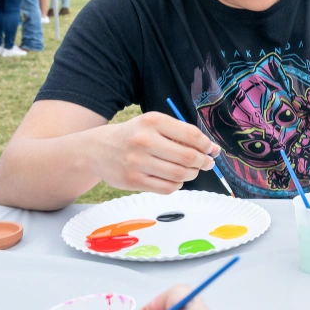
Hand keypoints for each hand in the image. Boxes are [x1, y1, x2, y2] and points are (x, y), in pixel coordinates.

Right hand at [91, 112, 220, 194]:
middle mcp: (144, 141)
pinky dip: (178, 184)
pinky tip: (176, 179)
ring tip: (192, 171)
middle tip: (207, 163)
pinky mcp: (132, 181)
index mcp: (153, 121)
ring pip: (179, 174)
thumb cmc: (134, 135)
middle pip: (187, 157)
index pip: (191, 135)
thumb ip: (181, 134)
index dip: (207, 145)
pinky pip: (166, 187)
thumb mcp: (154, 124)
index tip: (212, 150)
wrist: (97, 149)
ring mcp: (137, 162)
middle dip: (203, 162)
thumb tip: (212, 149)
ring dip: (192, 174)